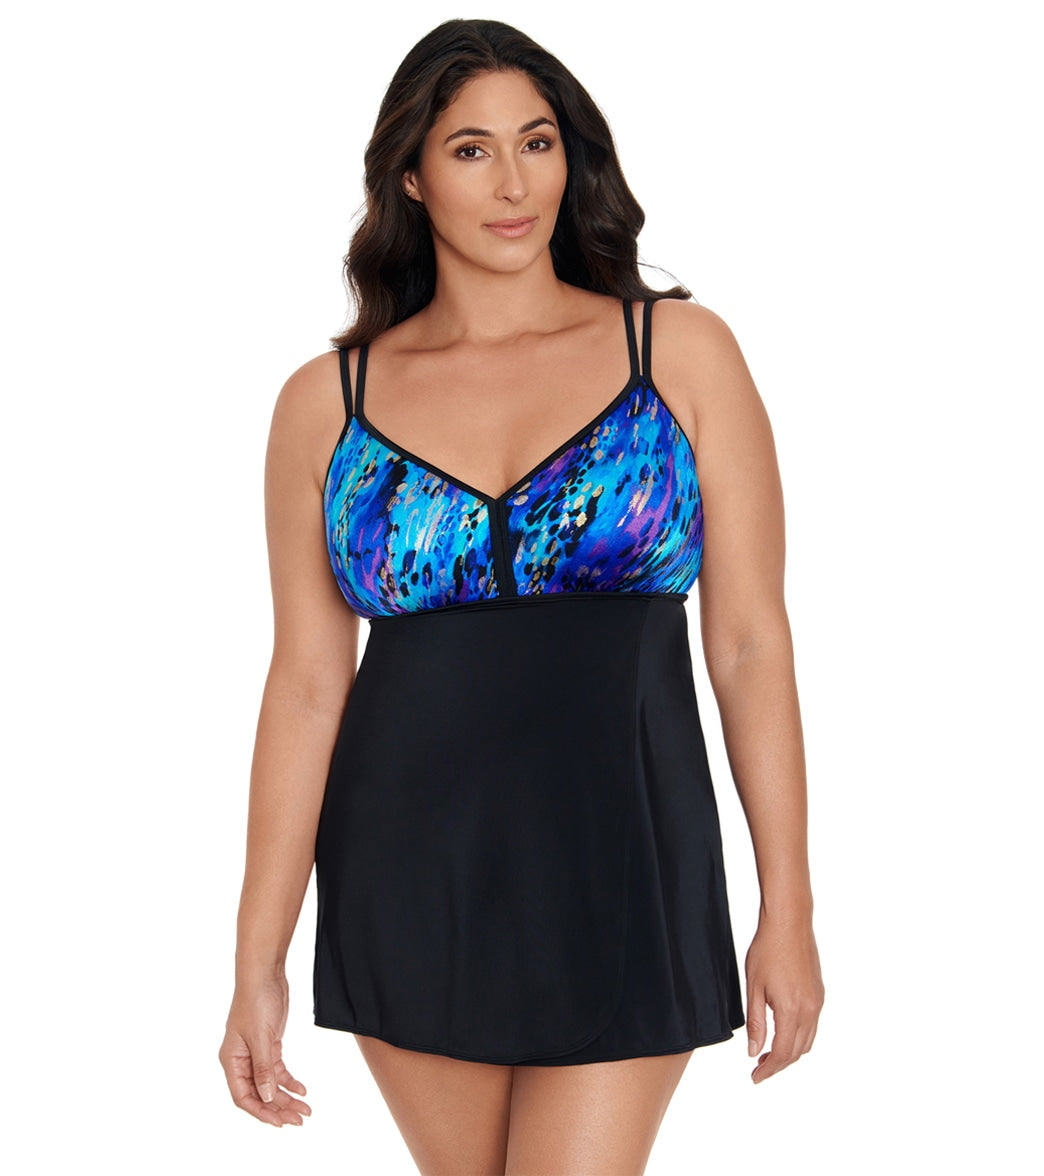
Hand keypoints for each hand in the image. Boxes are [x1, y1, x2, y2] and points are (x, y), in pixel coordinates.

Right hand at [219, 975, 311, 1125]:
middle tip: (299, 1118)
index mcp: (231, 1061)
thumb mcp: (260, 1037)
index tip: (280, 1122)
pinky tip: (302, 1089)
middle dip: (278, 1108)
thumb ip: (263, 1069)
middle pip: (258, 1094)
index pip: (243, 1097)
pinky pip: (277, 1070)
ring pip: (270, 1084)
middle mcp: (241, 1061)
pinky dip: (289, 1080)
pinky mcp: (269, 1045)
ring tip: (305, 1109)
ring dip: (286, 1097)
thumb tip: (267, 1098)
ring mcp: (255, 1053)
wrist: (265, 974)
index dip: (261, 1112)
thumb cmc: (256, 1001)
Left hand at [744, 912, 823, 1083]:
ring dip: (790, 1052)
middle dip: (779, 1065)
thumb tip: (754, 1051)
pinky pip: (812, 1026)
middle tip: (758, 1069)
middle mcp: (810, 1010)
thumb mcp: (754, 987)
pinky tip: (783, 1033)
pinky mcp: (819, 994)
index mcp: (792, 1010)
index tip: (755, 1078)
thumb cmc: (767, 950)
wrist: (789, 923)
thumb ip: (756, 1023)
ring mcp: (818, 1002)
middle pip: (797, 1052)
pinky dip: (799, 1037)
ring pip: (808, 1041)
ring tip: (768, 1054)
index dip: (769, 1070)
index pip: (782, 1053)